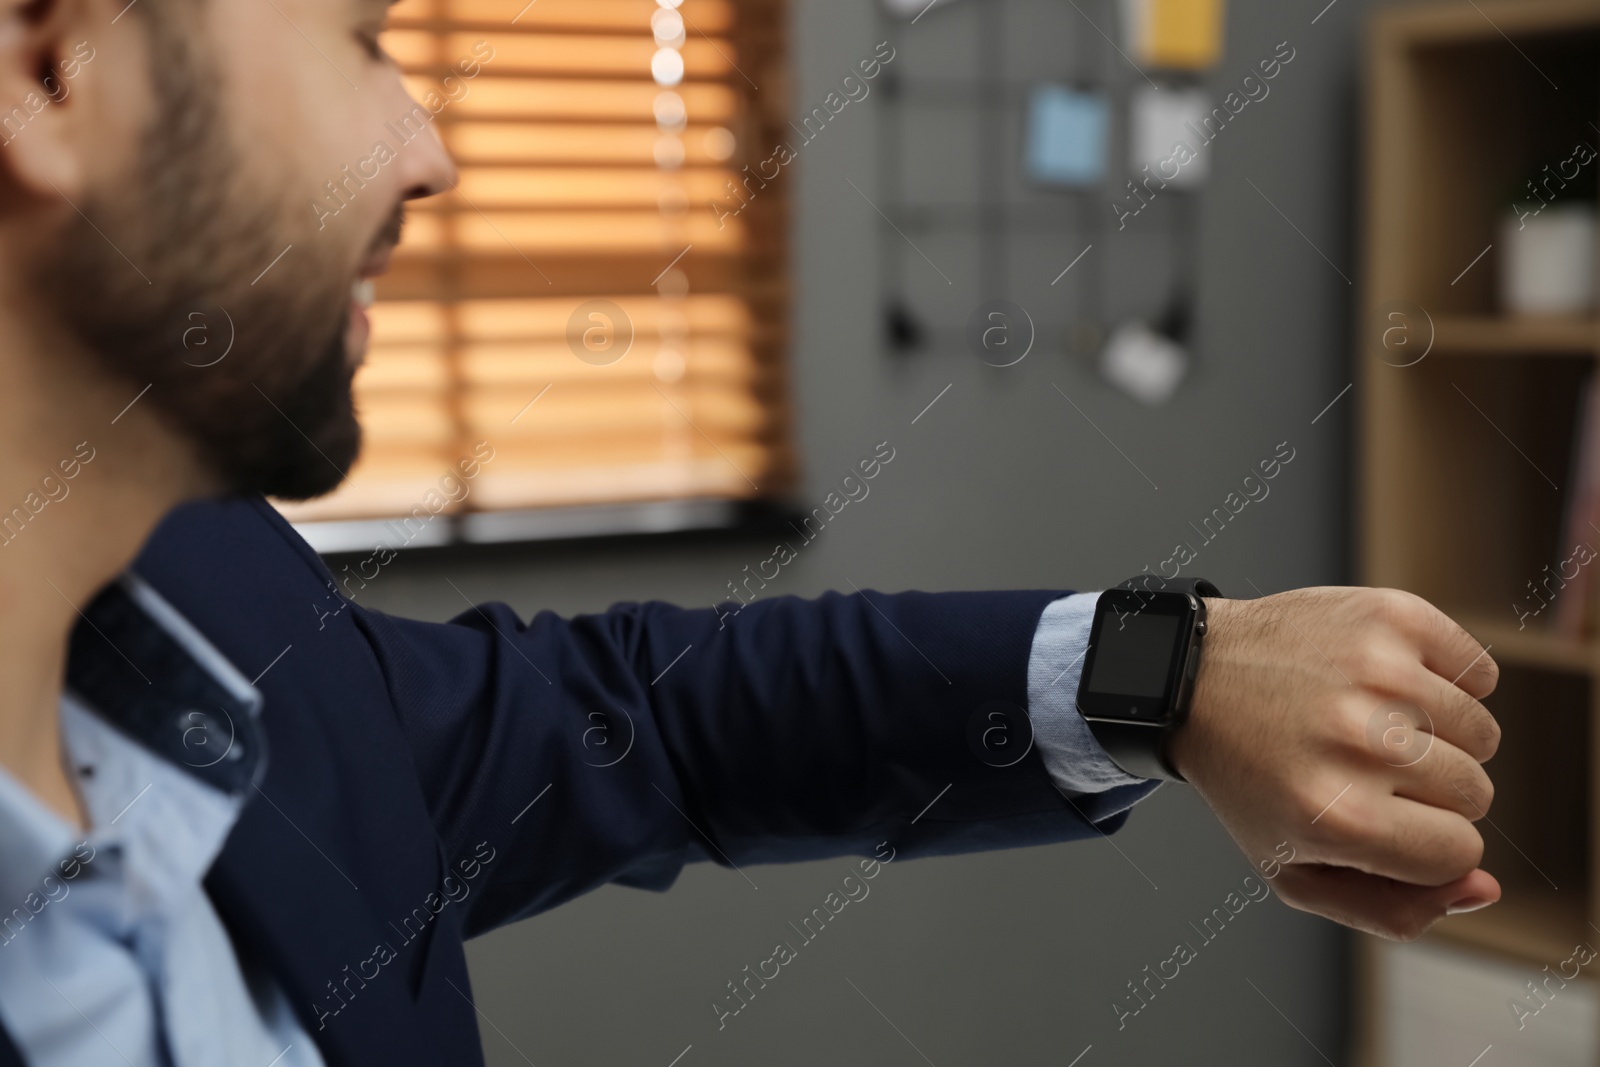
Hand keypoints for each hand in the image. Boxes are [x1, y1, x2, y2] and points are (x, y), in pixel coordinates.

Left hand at [1167, 586, 1501, 940]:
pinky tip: (1387, 684)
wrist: (1197, 679)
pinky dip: (1450, 681)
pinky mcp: (1391, 619)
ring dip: (1440, 736)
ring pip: (1483, 733)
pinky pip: (1479, 671)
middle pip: (1476, 792)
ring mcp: (1379, 673)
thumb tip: (1484, 888)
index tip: (1377, 817)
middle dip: (1430, 791)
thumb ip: (1393, 909)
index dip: (1425, 843)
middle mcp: (1360, 743)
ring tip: (1369, 725)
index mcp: (1338, 817)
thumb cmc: (1250, 780)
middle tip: (1360, 767)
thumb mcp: (1295, 872)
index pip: (1460, 853)